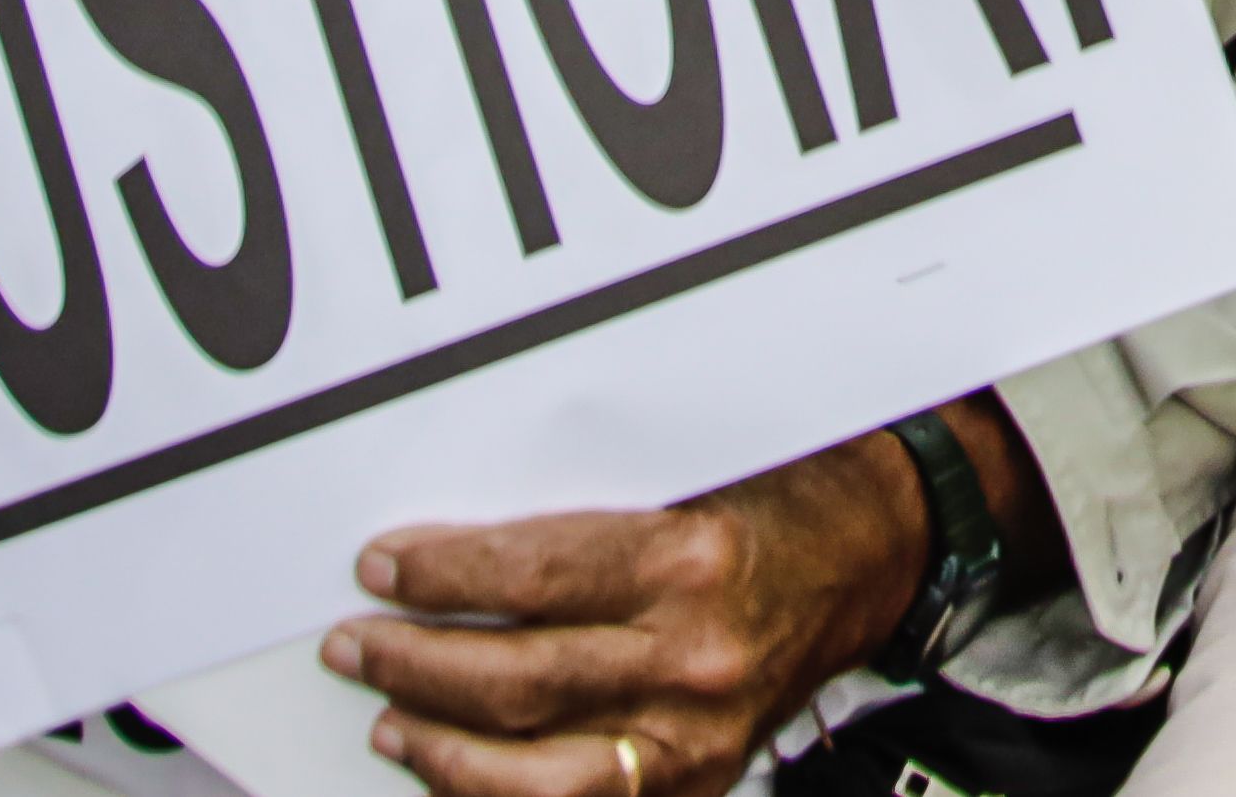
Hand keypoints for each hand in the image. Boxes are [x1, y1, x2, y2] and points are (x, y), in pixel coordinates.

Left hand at [325, 435, 938, 796]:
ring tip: (392, 719)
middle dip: (416, 664)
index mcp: (691, 561)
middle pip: (518, 682)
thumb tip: (459, 535)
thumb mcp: (691, 470)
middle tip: (359, 643)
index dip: (441, 576)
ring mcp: (698, 736)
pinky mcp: (702, 781)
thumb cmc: (782, 499)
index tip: (385, 566)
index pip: (530, 578)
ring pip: (537, 774)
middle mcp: (694, 657)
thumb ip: (587, 509)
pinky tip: (459, 774)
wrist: (876, 554)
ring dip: (444, 750)